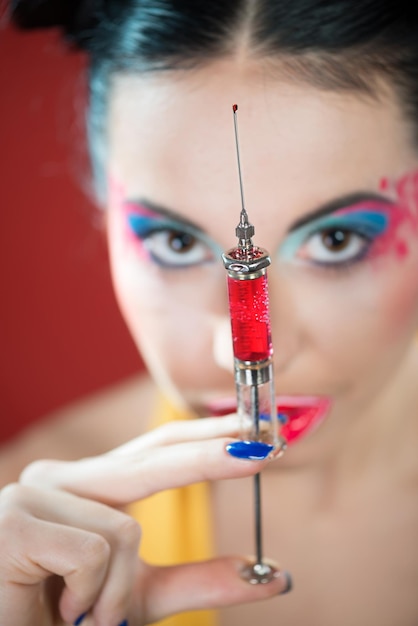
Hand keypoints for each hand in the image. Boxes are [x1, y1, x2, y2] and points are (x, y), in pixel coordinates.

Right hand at [0, 416, 288, 624]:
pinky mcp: (17, 521)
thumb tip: (274, 573)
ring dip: (118, 594)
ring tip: (84, 620)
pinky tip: (59, 611)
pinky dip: (90, 598)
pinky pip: (95, 554)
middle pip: (152, 460)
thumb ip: (202, 579)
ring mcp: (33, 494)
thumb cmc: (65, 620)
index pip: (156, 449)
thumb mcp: (142, 596)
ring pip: (127, 531)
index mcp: (86, 487)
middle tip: (269, 449)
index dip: (207, 439)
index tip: (256, 432)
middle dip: (211, 457)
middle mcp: (58, 479)